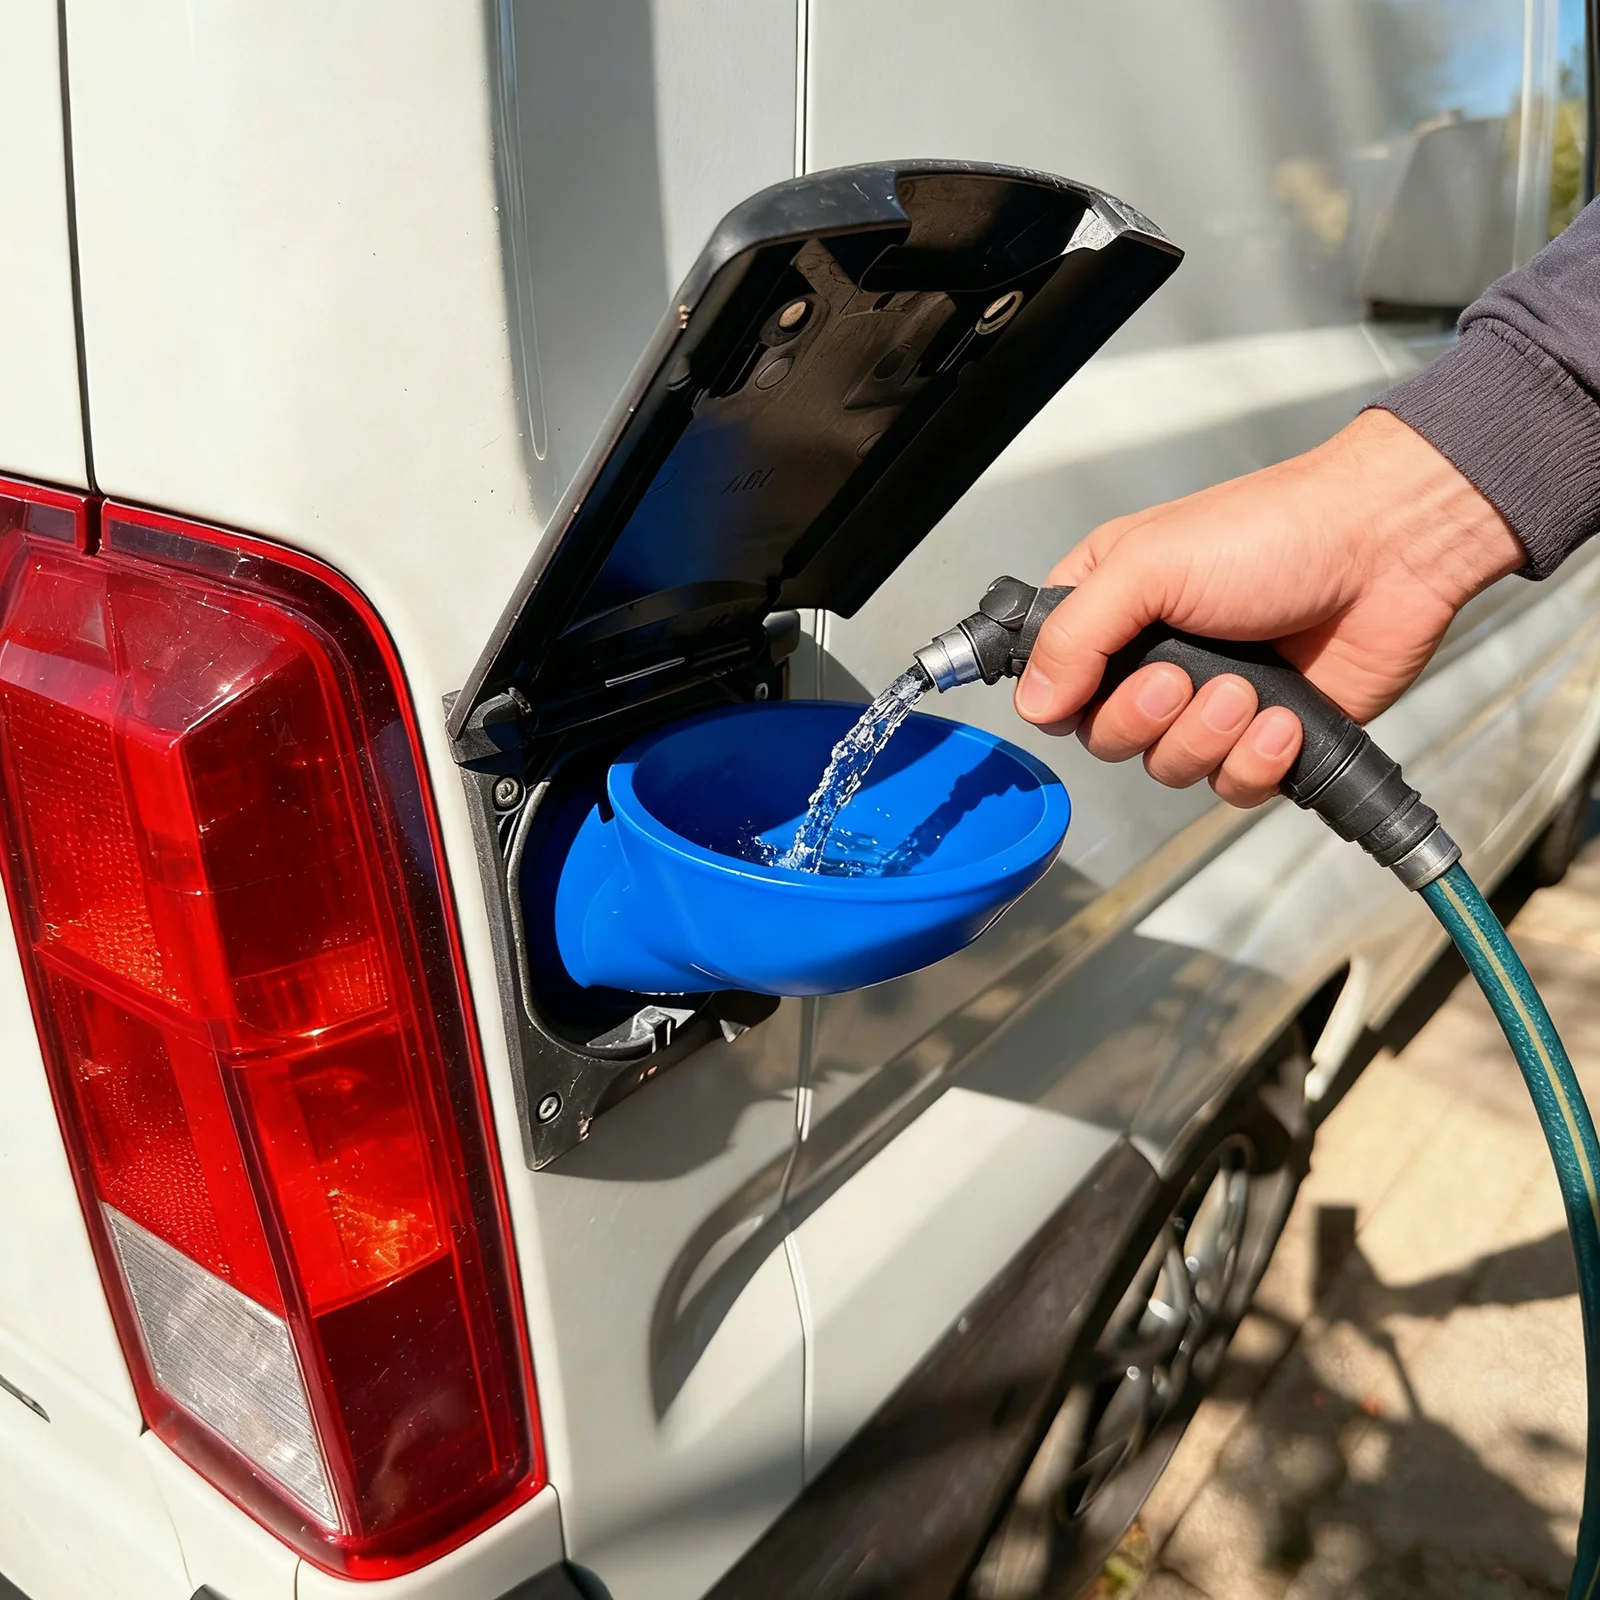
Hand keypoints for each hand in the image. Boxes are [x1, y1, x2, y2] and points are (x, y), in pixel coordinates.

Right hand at [1013, 409, 1524, 806]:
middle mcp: (1152, 658)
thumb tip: (1033, 704)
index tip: (1090, 687)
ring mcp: (1208, 702)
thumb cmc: (1275, 530)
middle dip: (1145, 719)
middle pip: (1105, 738)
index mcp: (1111, 606)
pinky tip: (1283, 719)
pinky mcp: (1263, 737)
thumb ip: (1074, 635)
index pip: (1050, 681)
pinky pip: (1230, 786)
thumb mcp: (1146, 564)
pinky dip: (1255, 761)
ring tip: (1249, 691)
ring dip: (1207, 737)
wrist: (1388, 549)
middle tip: (1182, 679)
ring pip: (1168, 769)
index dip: (1063, 698)